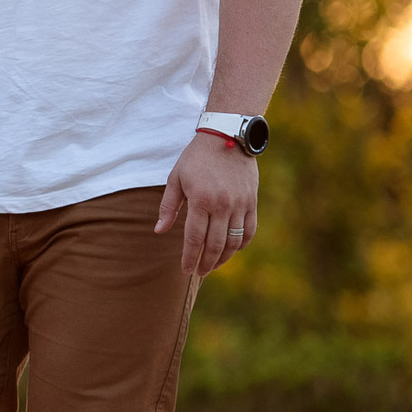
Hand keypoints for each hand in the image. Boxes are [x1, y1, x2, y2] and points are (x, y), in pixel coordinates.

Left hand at [155, 132, 258, 275]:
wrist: (227, 138)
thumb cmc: (196, 159)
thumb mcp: (175, 179)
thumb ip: (168, 207)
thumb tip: (159, 231)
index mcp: (201, 200)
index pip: (195, 238)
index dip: (190, 257)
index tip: (185, 270)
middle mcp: (223, 205)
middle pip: (215, 244)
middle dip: (206, 263)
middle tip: (199, 273)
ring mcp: (240, 204)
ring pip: (233, 240)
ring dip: (223, 257)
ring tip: (213, 266)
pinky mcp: (252, 201)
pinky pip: (249, 229)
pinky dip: (241, 243)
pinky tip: (232, 250)